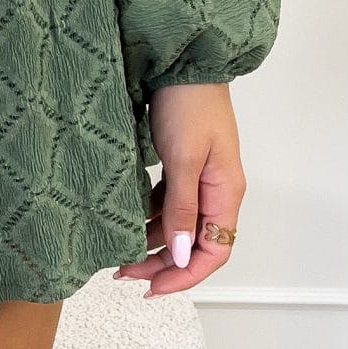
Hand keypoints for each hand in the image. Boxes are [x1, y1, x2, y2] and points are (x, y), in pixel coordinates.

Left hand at [113, 81, 243, 297]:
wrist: (181, 60)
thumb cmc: (188, 103)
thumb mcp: (183, 159)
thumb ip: (181, 208)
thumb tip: (182, 255)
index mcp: (226, 193)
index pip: (215, 252)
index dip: (186, 275)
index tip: (153, 288)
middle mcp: (216, 190)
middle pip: (196, 244)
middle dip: (163, 264)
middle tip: (126, 273)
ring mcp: (200, 178)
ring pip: (180, 226)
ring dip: (153, 243)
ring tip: (121, 255)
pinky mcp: (183, 165)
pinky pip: (169, 204)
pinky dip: (150, 218)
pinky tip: (128, 222)